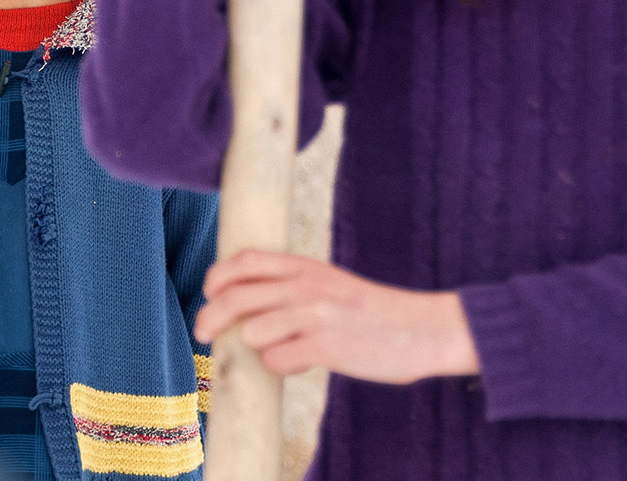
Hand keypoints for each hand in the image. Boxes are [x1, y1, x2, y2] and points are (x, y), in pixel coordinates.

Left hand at [192, 250, 479, 384]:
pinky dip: (281, 366)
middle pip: (235, 297)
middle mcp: (305, 286)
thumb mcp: (329, 282)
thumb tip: (243, 302)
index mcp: (304, 266)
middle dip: (209, 316)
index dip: (217, 276)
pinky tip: (303, 363)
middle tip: (203, 333)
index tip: (208, 293)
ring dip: (256, 347)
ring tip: (280, 350)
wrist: (422, 329)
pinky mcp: (327, 347)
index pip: (244, 260)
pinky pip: (278, 360)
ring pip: (252, 332)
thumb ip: (291, 285)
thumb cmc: (370, 311)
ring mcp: (315, 316)